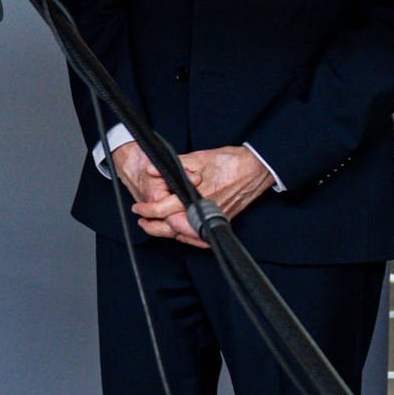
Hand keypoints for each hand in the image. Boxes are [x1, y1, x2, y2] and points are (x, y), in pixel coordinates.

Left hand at [130, 145, 273, 248]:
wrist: (255, 168)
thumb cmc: (229, 161)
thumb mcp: (198, 158)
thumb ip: (173, 165)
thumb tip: (151, 170)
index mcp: (196, 196)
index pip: (165, 210)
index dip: (148, 210)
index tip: (138, 209)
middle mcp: (205, 211)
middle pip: (173, 228)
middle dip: (154, 227)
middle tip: (142, 221)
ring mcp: (215, 218)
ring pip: (186, 235)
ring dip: (169, 232)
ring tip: (155, 227)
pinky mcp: (222, 220)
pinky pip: (200, 235)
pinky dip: (188, 236)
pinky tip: (179, 232)